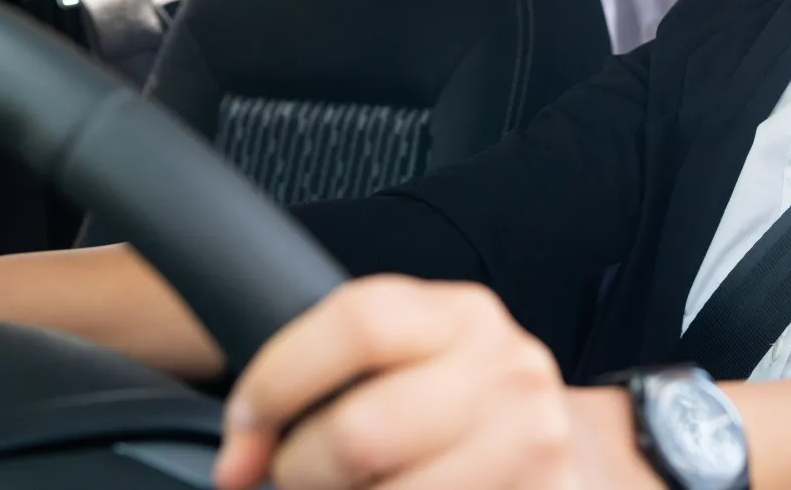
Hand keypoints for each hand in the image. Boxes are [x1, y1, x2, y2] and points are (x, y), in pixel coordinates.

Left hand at [214, 276, 647, 489]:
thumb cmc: (453, 409)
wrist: (551, 448)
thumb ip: (333, 370)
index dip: (277, 382)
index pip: (358, 322)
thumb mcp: (410, 359)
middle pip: (359, 432)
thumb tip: (238, 457)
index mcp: (464, 316)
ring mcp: (531, 445)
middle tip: (301, 476)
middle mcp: (508, 372)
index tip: (244, 431)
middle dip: (303, 470)